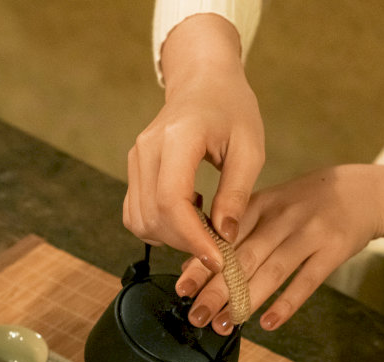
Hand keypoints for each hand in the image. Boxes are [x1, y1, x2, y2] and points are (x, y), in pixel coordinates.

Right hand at [123, 14, 264, 270]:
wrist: (203, 81)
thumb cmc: (232, 109)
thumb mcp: (250, 149)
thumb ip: (236, 194)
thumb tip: (225, 236)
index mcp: (178, 138)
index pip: (172, 201)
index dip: (192, 239)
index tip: (217, 259)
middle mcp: (148, 149)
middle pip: (154, 216)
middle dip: (187, 243)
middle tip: (219, 245)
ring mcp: (136, 158)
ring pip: (140, 220)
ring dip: (172, 238)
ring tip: (205, 224)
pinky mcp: (134, 169)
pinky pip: (136, 213)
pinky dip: (160, 227)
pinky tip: (188, 214)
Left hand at [177, 164, 383, 332]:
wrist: (368, 192)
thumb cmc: (312, 203)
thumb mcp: (277, 202)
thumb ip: (243, 227)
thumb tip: (202, 261)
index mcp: (264, 203)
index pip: (227, 235)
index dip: (203, 261)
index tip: (182, 287)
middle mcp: (284, 216)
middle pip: (244, 256)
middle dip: (216, 288)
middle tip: (196, 314)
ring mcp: (310, 233)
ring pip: (272, 270)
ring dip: (246, 300)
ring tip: (224, 324)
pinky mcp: (335, 250)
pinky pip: (307, 280)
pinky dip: (286, 303)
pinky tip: (266, 322)